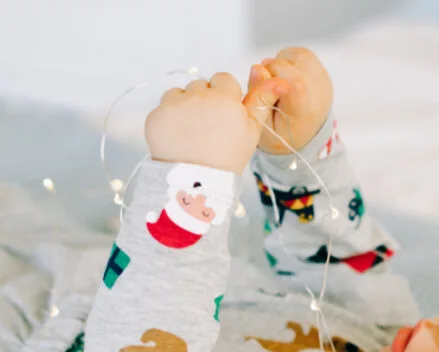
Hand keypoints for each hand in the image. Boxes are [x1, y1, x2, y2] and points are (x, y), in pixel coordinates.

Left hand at [145, 72, 288, 174]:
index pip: (224, 79)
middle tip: (208, 128)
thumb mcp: (252, 131)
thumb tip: (281, 80)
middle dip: (205, 101)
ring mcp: (174, 105)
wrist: (198, 184)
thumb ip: (262, 101)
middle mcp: (198, 96)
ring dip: (185, 106)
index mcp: (224, 98)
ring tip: (192, 133)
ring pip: (180, 93)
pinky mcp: (156, 116)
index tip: (225, 116)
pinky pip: (163, 108)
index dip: (225, 97)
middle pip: (201, 86)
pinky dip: (169, 119)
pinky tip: (178, 137)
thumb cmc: (229, 158)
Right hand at [248, 47, 333, 154]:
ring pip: (297, 56)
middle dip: (273, 69)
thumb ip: (258, 98)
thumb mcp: (264, 126)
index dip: (271, 75)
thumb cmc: (282, 134)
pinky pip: (303, 54)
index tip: (264, 88)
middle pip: (293, 64)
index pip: (294, 80)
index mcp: (306, 110)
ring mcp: (323, 81)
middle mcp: (319, 93)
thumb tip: (257, 68)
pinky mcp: (322, 73)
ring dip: (281, 63)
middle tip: (269, 87)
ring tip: (277, 82)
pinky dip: (289, 59)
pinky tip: (285, 75)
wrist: (303, 137)